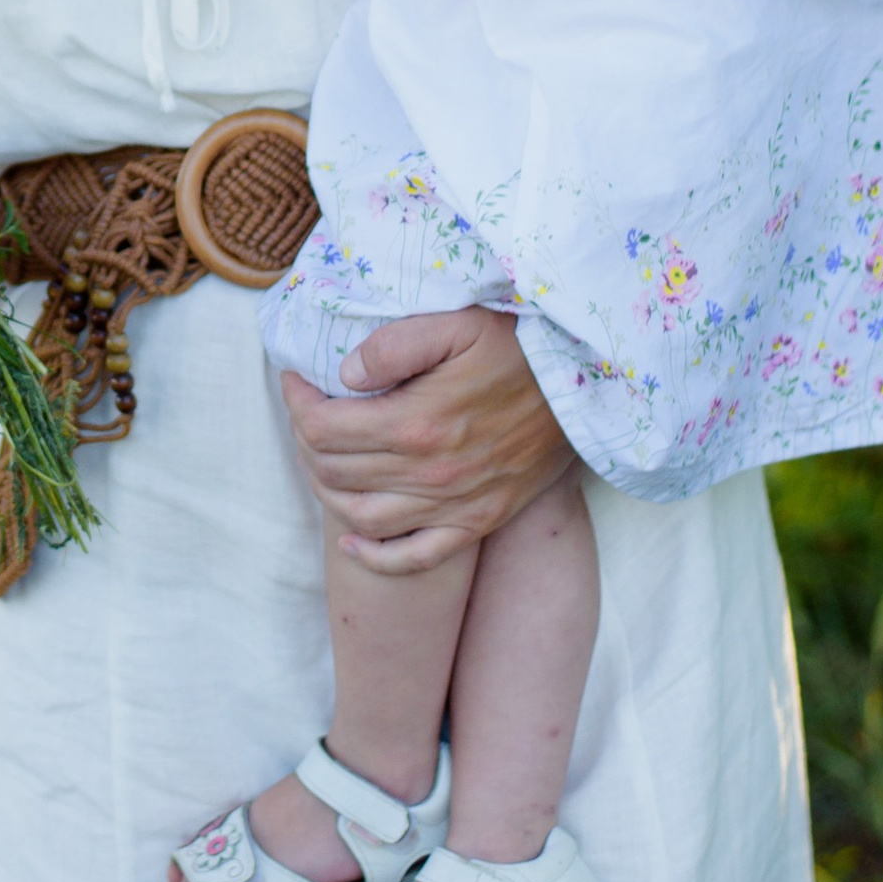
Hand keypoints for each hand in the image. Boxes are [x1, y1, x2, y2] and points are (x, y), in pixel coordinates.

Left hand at [285, 303, 576, 574]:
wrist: (587, 385)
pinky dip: (374, 557)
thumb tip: (344, 375)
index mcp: (417, 423)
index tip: (296, 380)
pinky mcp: (478, 521)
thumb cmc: (519, 345)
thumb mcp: (456, 324)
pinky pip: (414, 557)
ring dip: (325, 489)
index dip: (296, 403)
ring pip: (361, 516)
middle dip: (304, 439)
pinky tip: (350, 539)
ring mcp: (455, 505)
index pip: (322, 428)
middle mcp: (430, 474)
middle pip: (333, 471)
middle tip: (306, 411)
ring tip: (320, 456)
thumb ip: (393, 344)